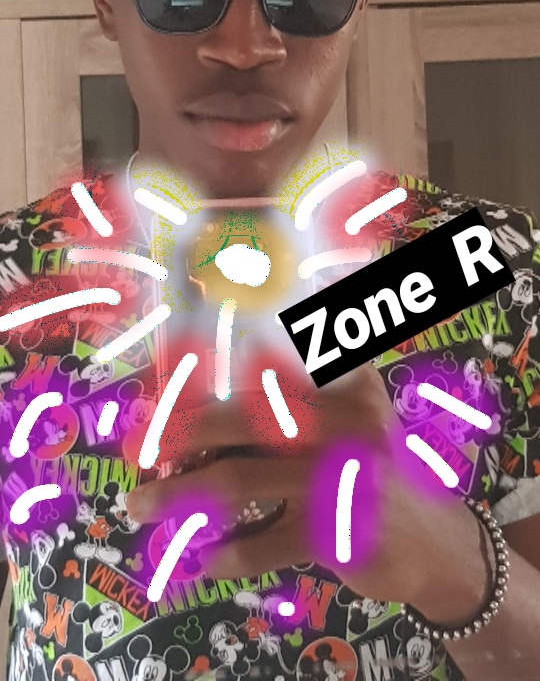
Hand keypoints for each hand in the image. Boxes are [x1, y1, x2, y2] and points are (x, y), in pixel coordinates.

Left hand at [125, 360, 484, 615]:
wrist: (437, 543)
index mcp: (347, 387)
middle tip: (138, 447)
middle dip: (180, 429)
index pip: (263, 370)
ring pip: (239, 479)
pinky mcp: (337, 535)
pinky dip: (226, 550)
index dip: (207, 381)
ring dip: (180, 493)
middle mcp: (346, 424)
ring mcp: (341, 480)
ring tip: (142, 504)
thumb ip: (296, 406)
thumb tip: (201, 409)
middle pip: (244, 417)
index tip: (157, 399)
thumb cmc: (375, 471)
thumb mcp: (352, 423)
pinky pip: (262, 542)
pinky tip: (205, 555)